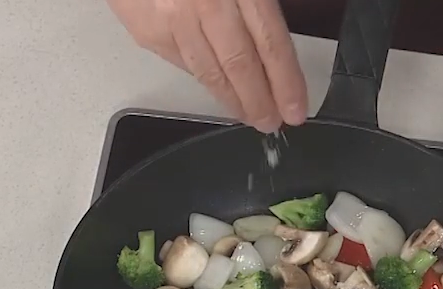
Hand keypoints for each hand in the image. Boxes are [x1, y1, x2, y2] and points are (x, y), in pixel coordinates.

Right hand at [108, 0, 308, 132]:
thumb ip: (254, 0)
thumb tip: (271, 43)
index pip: (270, 42)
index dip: (285, 81)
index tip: (295, 109)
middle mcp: (204, 4)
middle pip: (240, 64)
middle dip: (259, 100)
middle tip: (272, 122)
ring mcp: (172, 20)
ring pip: (208, 71)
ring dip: (231, 99)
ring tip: (248, 114)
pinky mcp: (146, 30)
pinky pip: (181, 61)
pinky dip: (202, 77)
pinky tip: (215, 86)